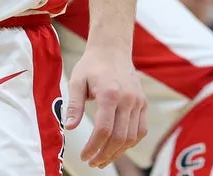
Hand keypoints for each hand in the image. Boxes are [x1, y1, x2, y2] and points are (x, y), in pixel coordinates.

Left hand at [64, 44, 146, 168]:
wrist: (113, 49)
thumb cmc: (92, 65)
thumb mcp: (77, 81)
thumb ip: (74, 106)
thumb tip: (69, 127)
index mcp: (110, 94)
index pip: (104, 130)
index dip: (93, 147)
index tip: (83, 156)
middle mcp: (128, 99)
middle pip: (119, 137)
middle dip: (104, 155)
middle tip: (92, 162)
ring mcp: (138, 102)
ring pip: (132, 137)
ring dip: (117, 153)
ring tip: (103, 160)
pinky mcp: (143, 103)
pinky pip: (141, 130)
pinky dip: (130, 143)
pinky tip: (117, 148)